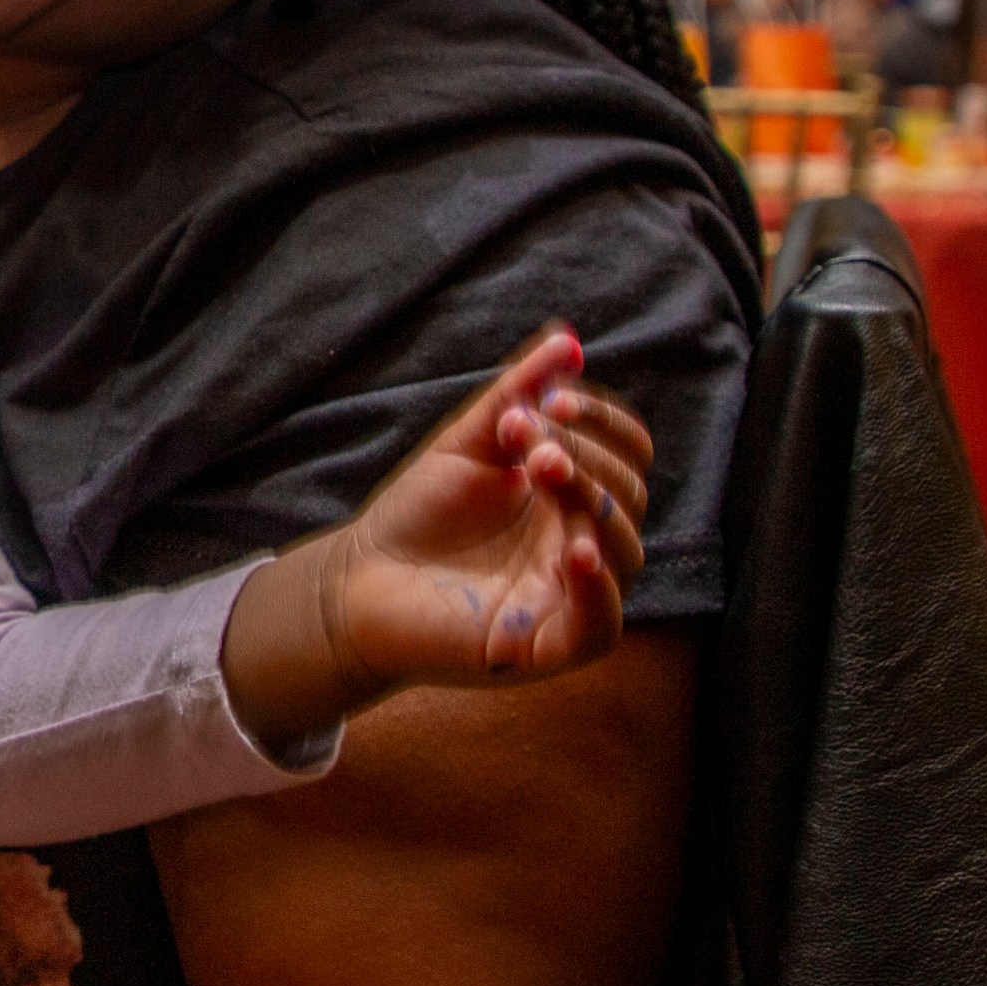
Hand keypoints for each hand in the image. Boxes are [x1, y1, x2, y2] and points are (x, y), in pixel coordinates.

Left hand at [228, 329, 649, 723]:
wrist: (358, 579)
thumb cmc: (418, 513)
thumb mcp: (469, 442)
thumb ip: (517, 393)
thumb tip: (565, 339)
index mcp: (573, 495)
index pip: (628, 454)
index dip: (604, 422)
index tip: (553, 398)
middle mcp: (582, 542)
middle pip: (627, 496)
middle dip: (586, 456)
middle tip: (529, 438)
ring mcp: (570, 595)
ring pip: (623, 551)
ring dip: (592, 501)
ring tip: (542, 469)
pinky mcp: (548, 646)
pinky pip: (602, 626)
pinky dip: (600, 590)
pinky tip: (579, 553)